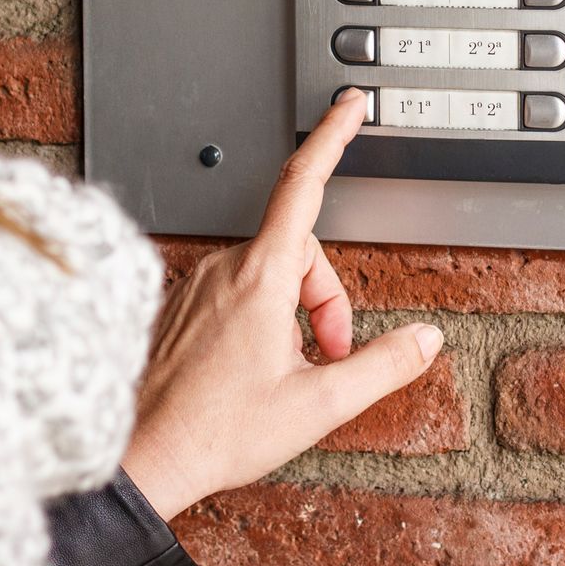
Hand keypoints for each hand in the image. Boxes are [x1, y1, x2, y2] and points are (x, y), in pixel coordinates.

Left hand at [120, 90, 444, 519]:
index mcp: (258, 278)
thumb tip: (423, 340)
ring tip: (288, 374)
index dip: (332, 137)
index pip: (303, 183)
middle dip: (326, 300)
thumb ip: (380, 366)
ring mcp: (196, 286)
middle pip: (300, 253)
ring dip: (295, 316)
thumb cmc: (212, 434)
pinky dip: (262, 323)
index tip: (349, 105)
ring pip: (269, 276)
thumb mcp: (318, 405)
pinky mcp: (179, 307)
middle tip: (328, 358)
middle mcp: (222, 269)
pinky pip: (237, 293)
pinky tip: (252, 372)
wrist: (141, 461)